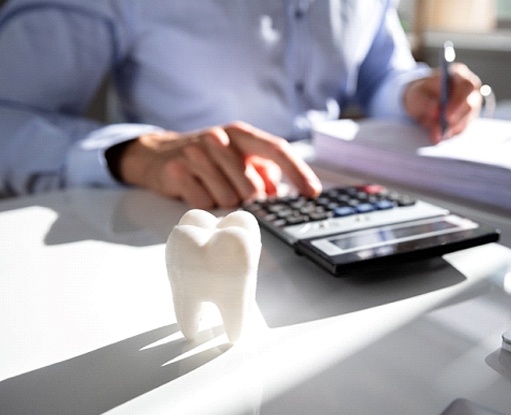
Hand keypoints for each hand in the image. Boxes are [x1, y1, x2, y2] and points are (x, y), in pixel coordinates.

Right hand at [116, 121, 321, 208]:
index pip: (276, 149)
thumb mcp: (237, 156)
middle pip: (252, 187)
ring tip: (211, 187)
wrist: (157, 153)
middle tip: (235, 192)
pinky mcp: (177, 171)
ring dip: (224, 202)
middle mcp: (219, 139)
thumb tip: (278, 193)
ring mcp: (196, 153)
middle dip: (249, 199)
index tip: (313, 192)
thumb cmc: (207, 158)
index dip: (298, 172)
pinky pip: (204, 204)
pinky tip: (196, 190)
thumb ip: (263, 171)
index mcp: (240, 134)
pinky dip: (204, 204)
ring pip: (228, 199)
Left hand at [403, 63, 481, 142]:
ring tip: (436, 134)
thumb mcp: (416, 94)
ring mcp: (471, 104)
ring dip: (452, 128)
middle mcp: (469, 89)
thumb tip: (436, 111)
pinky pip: (462, 128)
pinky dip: (451, 133)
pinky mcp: (468, 118)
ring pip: (467, 119)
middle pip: (471, 104)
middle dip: (457, 118)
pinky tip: (440, 135)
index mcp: (458, 75)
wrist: (420, 101)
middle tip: (444, 128)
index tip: (446, 115)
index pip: (467, 86)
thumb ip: (424, 101)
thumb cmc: (420, 93)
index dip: (459, 101)